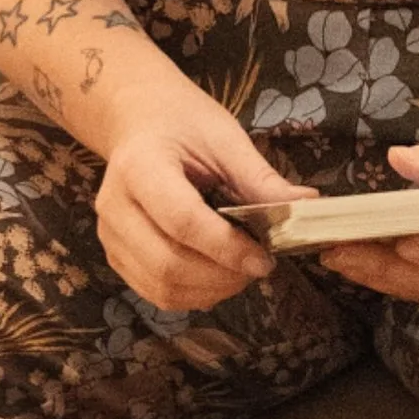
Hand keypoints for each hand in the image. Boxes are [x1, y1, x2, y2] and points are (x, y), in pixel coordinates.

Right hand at [92, 98, 309, 313]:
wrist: (139, 123)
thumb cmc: (184, 125)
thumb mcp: (225, 140)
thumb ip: (260, 179)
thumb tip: (308, 206)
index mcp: (139, 166)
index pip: (182, 221)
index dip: (228, 247)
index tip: (266, 259)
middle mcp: (114, 206)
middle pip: (167, 263)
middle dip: (223, 275)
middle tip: (259, 266)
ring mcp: (109, 236)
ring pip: (161, 286)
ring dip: (210, 290)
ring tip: (241, 271)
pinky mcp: (115, 256)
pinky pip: (155, 292)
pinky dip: (193, 295)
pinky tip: (218, 276)